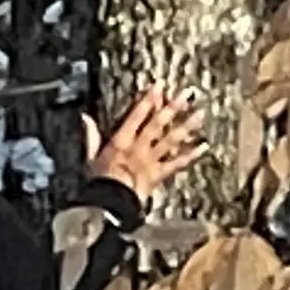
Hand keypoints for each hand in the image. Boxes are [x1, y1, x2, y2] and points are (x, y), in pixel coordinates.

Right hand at [84, 87, 207, 202]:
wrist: (110, 204)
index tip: (160, 85)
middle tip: (188, 93)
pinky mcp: (158, 175)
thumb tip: (85, 118)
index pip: (136, 116)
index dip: (149, 99)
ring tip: (200, 113)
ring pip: (171, 140)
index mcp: (121, 141)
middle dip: (173, 107)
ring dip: (186, 126)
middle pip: (158, 124)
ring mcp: (151, 161)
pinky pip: (176, 164)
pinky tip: (204, 146)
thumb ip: (91, 137)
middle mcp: (139, 147)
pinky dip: (191, 155)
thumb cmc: (98, 183)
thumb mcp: (91, 158)